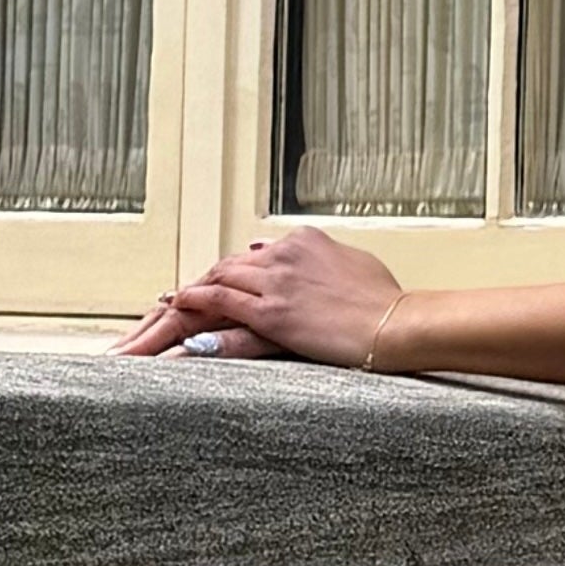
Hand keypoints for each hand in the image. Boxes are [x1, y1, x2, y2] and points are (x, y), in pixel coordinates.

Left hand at [109, 229, 409, 365]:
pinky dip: (192, 303)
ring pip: (218, 279)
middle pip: (229, 265)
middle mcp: (285, 254)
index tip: (214, 282)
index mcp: (305, 241)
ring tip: (168, 306)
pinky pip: (218, 302)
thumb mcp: (355, 265)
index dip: (231, 271)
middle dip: (202, 282)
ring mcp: (276, 282)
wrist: (395, 324)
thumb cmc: (386, 303)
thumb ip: (325, 258)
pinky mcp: (271, 311)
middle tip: (177, 298)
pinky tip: (173, 307)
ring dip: (190, 293)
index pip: (255, 255)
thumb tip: (307, 253)